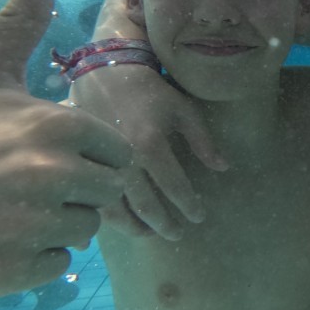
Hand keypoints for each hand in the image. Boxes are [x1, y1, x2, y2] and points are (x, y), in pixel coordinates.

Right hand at [70, 58, 227, 239]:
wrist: (105, 75)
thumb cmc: (151, 92)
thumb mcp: (183, 110)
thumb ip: (203, 140)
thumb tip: (224, 168)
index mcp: (150, 145)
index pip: (174, 187)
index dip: (189, 205)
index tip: (199, 216)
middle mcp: (124, 160)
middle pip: (146, 206)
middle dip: (164, 224)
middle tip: (177, 234)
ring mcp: (100, 165)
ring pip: (118, 210)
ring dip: (136, 227)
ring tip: (151, 234)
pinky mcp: (85, 166)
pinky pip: (95, 200)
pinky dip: (110, 218)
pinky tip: (123, 223)